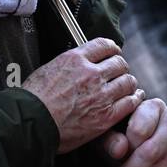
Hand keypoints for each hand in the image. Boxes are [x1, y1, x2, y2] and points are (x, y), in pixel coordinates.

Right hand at [21, 37, 145, 154]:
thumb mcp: (49, 68)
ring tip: (127, 86)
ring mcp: (100, 95)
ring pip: (128, 81)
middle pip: (119, 63)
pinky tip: (133, 98)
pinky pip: (130, 103)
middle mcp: (91, 73)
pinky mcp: (106, 116)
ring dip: (128, 83)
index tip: (114, 53)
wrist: (33, 121)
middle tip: (119, 73)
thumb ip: (69, 64)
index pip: (103, 45)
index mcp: (75, 58)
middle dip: (121, 67)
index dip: (112, 49)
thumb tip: (78, 63)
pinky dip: (134, 99)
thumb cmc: (34, 98)